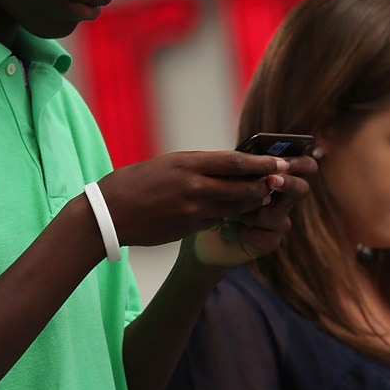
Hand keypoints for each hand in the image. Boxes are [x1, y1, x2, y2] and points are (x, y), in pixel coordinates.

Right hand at [95, 151, 295, 248]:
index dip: (262, 164)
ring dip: (251, 203)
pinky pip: (219, 220)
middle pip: (244, 187)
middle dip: (264, 186)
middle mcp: (195, 186)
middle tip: (276, 183)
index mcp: (189, 164)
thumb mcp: (168, 164)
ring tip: (259, 197)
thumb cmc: (136, 183)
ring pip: (236, 207)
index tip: (279, 161)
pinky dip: (230, 215)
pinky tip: (233, 212)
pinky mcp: (190, 228)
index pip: (236, 162)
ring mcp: (194, 210)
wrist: (110, 213)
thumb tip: (226, 165)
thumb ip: (197, 165)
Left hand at [192, 153, 316, 266]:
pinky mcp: (269, 242)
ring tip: (231, 212)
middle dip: (288, 184)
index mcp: (278, 176)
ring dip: (254, 213)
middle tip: (271, 180)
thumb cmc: (215, 194)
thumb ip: (244, 167)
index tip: (283, 161)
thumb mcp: (227, 176)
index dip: (300, 162)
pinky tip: (226, 228)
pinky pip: (265, 238)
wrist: (199, 226)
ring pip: (279, 216)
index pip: (305, 166)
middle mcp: (283, 199)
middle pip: (302, 189)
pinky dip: (243, 232)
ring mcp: (278, 222)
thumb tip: (253, 158)